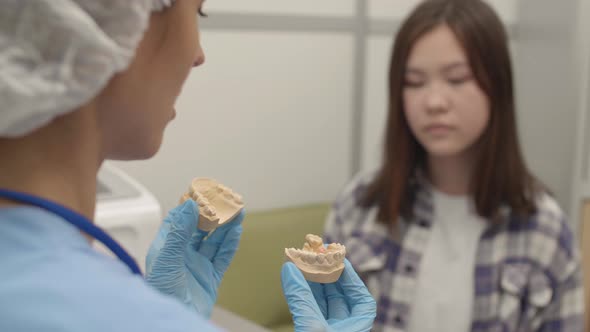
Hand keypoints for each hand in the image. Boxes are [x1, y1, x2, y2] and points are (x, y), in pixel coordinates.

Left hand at [145, 199, 243, 317]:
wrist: (176, 322)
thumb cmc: (162, 294)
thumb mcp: (167, 259)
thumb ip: (179, 232)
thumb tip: (189, 205)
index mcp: (167, 247)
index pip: (179, 220)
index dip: (191, 206)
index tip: (204, 193)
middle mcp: (182, 254)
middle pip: (200, 228)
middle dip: (213, 214)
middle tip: (225, 200)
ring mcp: (197, 265)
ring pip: (214, 240)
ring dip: (225, 226)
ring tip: (237, 211)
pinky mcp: (210, 277)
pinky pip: (223, 257)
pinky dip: (230, 244)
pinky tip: (237, 232)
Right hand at [281, 259, 375, 331]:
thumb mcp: (313, 326)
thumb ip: (301, 299)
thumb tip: (289, 269)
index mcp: (356, 329)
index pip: (362, 300)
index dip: (352, 278)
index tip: (339, 259)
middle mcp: (343, 329)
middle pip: (341, 298)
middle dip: (328, 277)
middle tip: (317, 258)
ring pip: (322, 304)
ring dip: (313, 285)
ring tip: (304, 266)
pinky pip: (308, 312)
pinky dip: (302, 298)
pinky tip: (295, 284)